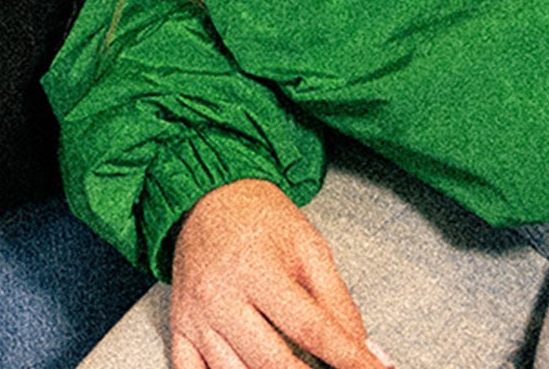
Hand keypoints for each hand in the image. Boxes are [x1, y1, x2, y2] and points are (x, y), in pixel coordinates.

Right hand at [169, 179, 387, 368]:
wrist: (207, 195)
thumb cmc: (259, 218)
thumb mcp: (310, 247)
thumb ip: (339, 302)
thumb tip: (369, 352)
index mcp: (256, 269)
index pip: (311, 329)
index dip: (348, 359)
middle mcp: (220, 295)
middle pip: (272, 363)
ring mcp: (195, 316)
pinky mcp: (179, 327)